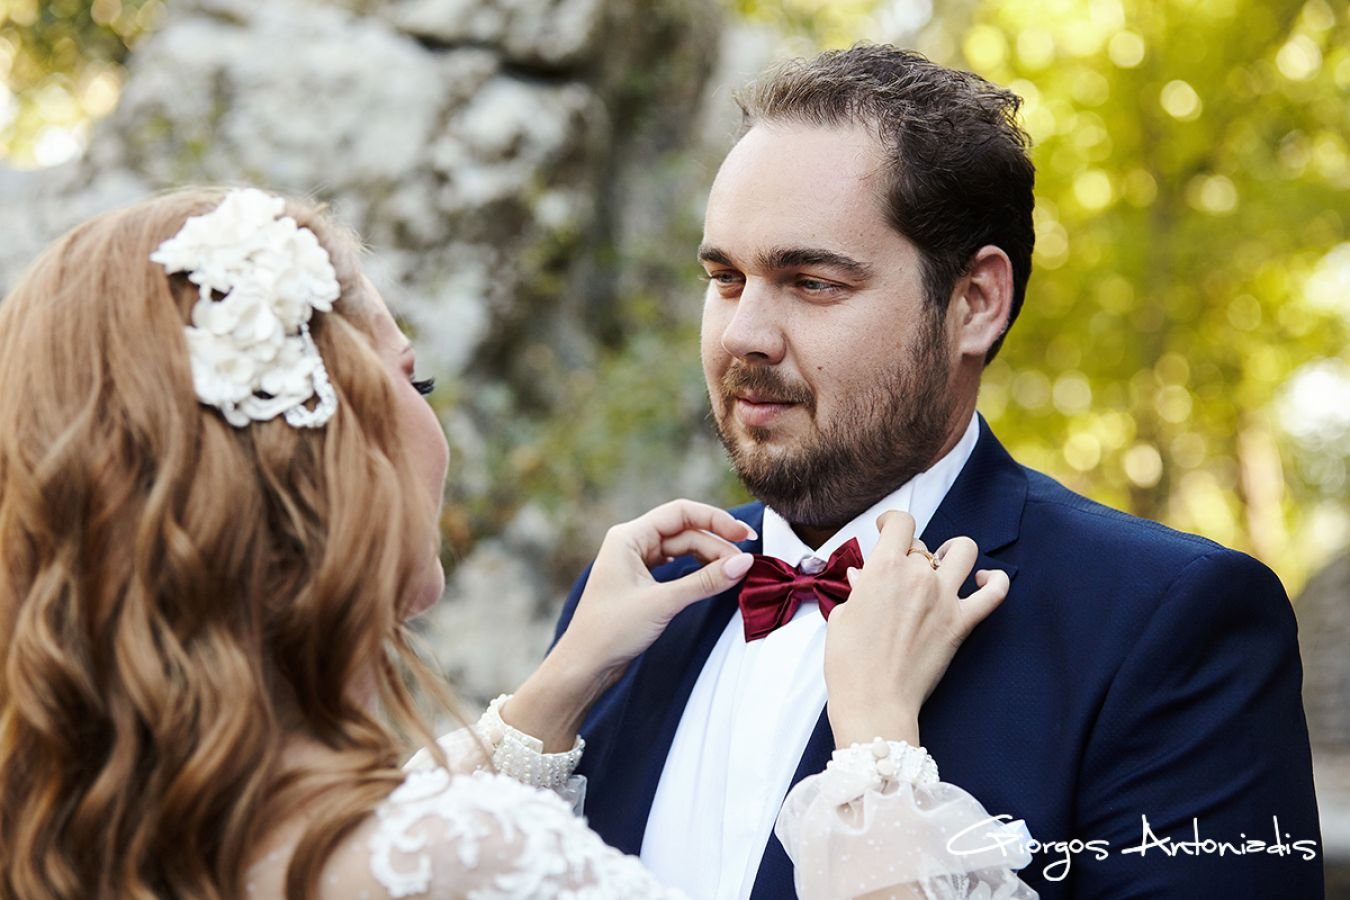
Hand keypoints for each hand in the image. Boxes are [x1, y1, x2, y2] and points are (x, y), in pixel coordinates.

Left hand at [507, 499, 755, 749]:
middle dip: (716, 545)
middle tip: (745, 564)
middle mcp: (631, 543)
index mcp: (628, 537)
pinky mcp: (642, 583)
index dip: (716, 520)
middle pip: (685, 532)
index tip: (744, 536)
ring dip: (709, 559)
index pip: (680, 513)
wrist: (584, 666)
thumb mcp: (663, 603)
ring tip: (734, 572)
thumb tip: (744, 563)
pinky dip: (697, 572)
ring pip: (682, 550)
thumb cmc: (611, 631)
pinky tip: (714, 579)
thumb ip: (705, 581)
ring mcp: (636, 563)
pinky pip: (676, 568)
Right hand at [824, 510, 1008, 748]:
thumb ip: (857, 590)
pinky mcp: (962, 624)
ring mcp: (945, 598)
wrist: (875, 703)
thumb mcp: (841, 617)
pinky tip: (983, 579)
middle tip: (899, 576)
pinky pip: (994, 593)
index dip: (892, 522)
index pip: (899, 522)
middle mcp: (918, 576)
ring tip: (943, 564)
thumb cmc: (849, 664)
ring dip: (952, 552)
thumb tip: (862, 578)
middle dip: (910, 554)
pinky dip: (994, 581)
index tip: (886, 530)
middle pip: (922, 544)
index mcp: (883, 568)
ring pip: (963, 550)